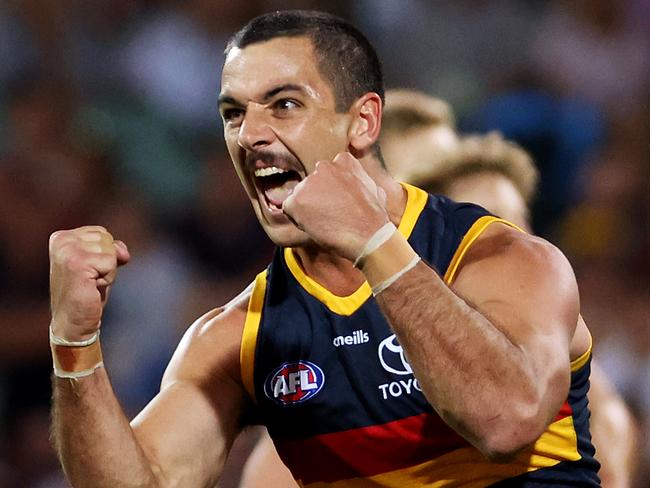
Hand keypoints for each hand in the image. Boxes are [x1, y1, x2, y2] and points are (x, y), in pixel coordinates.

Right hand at [49, 226, 129, 341]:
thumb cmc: (87, 292)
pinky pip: (111, 262)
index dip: (105, 254)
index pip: (103, 233)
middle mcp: (61, 240)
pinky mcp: (77, 263)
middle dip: (107, 261)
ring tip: (91, 283)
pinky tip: (92, 287)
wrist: (73, 322)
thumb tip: (122, 252)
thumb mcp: (100, 262)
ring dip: (108, 271)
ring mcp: (68, 251)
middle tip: (90, 278)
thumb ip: (112, 248)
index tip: (88, 271)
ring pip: (111, 251)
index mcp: (61, 237)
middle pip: (108, 240)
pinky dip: (108, 278)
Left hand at [282, 152, 388, 260]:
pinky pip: (289, 209)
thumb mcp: (375, 189)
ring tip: (325, 223)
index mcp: (343, 161)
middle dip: (317, 197)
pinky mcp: (296, 200)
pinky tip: (315, 227)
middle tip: (331, 215)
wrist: (368, 236)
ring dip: (308, 209)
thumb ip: (360, 180)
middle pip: (312, 183)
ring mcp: (308, 182)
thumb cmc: (374, 218)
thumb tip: (358, 181)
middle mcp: (323, 167)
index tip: (339, 203)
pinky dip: (298, 220)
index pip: (328, 173)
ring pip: (300, 196)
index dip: (332, 190)